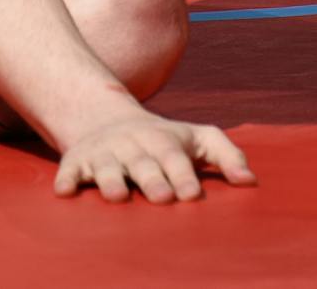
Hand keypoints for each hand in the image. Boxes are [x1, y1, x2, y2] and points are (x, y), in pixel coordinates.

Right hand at [53, 111, 256, 203]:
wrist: (106, 119)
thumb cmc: (164, 139)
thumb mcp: (198, 138)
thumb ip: (226, 156)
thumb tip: (251, 182)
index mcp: (163, 142)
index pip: (175, 158)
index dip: (183, 175)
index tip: (192, 194)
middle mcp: (133, 146)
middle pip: (143, 164)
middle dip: (152, 180)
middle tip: (162, 198)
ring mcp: (104, 154)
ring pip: (107, 168)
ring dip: (111, 180)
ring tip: (119, 196)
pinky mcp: (76, 163)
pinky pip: (68, 171)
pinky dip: (66, 180)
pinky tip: (65, 192)